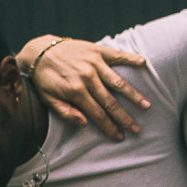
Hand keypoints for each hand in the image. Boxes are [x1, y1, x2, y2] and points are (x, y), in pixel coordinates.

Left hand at [15, 35, 150, 139]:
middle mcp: (87, 77)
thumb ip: (65, 112)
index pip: (97, 114)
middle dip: (125, 118)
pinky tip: (143, 63)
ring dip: (133, 94)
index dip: (109, 127)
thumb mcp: (48, 99)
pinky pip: (117, 55)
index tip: (120, 137)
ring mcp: (94, 63)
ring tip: (146, 105)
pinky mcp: (97, 50)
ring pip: (118, 82)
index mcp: (75, 91)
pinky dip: (130, 58)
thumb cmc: (44, 79)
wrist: (40, 51)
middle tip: (137, 129)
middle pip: (110, 102)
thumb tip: (84, 123)